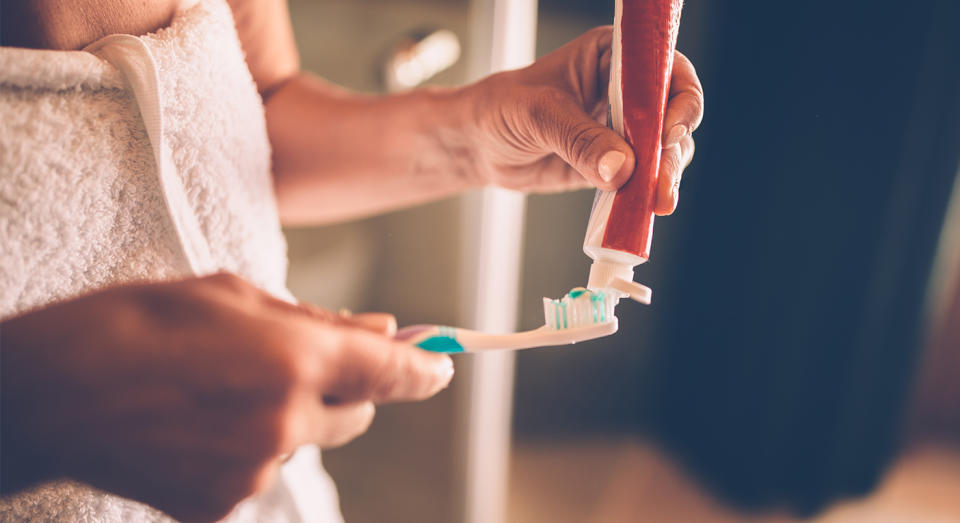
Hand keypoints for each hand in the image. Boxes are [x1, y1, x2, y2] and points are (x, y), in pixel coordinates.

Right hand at [0, 273, 451, 521]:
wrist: (50, 393)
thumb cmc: (137, 323)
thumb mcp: (230, 294)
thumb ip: (315, 318)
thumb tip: (379, 329)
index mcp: (296, 358)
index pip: (392, 374)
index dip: (424, 371)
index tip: (441, 368)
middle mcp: (287, 421)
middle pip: (357, 416)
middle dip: (344, 390)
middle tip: (295, 364)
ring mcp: (255, 470)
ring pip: (304, 442)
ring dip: (285, 417)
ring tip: (218, 389)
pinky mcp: (221, 505)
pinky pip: (260, 471)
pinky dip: (247, 447)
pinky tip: (198, 423)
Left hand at [463, 26, 702, 214]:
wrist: (478, 145)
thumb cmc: (500, 109)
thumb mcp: (538, 115)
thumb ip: (579, 139)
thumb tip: (622, 168)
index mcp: (612, 57)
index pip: (663, 69)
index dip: (677, 98)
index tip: (668, 131)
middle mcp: (626, 90)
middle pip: (672, 115)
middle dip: (673, 149)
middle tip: (663, 180)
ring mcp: (623, 129)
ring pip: (663, 151)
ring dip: (665, 177)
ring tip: (657, 202)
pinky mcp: (615, 164)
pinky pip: (641, 178)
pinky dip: (645, 194)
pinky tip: (642, 210)